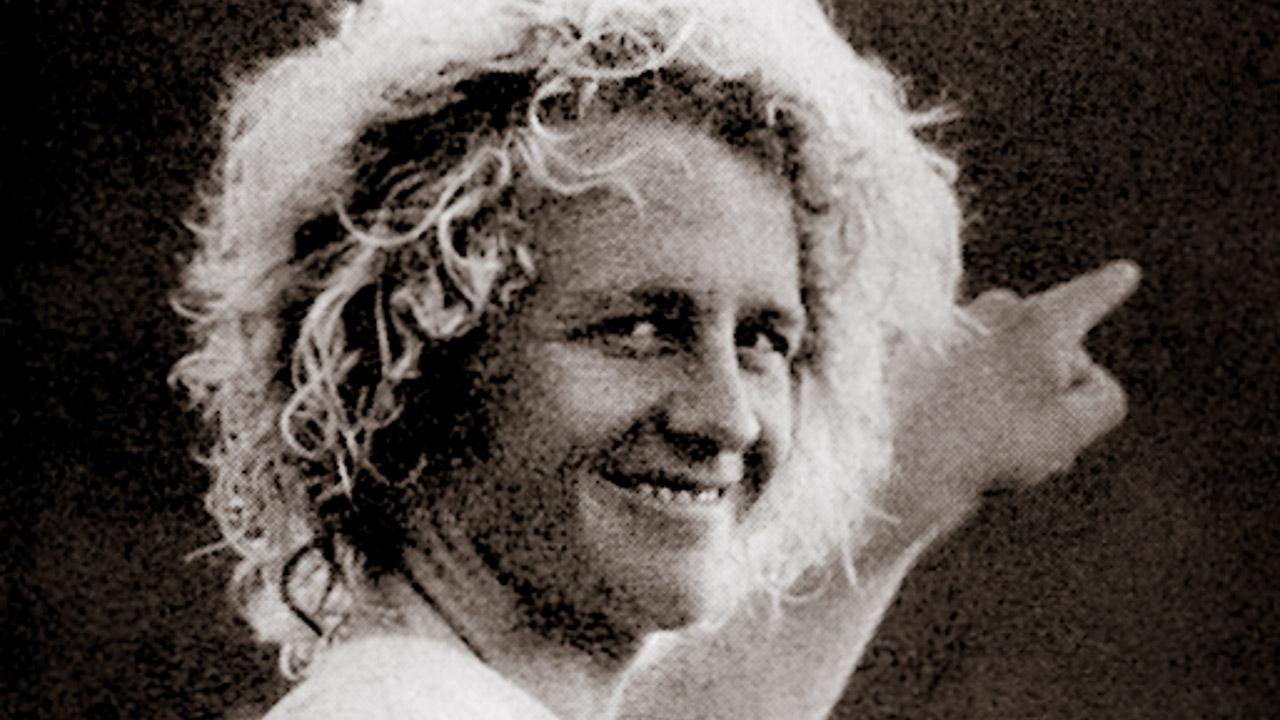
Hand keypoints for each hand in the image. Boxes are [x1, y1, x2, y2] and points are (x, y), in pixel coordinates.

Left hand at [886, 260, 1140, 527]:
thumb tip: (1086, 379)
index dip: (1109, 289)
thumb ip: (1102, 397)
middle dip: (1046, 386)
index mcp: (1042, 322)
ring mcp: (952, 324)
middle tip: (1030, 440)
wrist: (899, 452)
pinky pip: (956, 370)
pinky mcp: (913, 346)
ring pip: (998, 363)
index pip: (1088, 299)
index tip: (1124, 272)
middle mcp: (996, 310)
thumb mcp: (1073, 428)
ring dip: (1003, 397)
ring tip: (982, 443)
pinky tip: (947, 432)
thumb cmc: (991, 441)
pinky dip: (960, 397)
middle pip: (1044, 346)